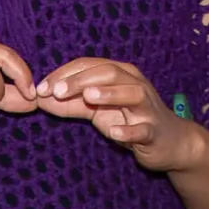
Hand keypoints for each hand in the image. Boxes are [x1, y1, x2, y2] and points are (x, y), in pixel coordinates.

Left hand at [36, 58, 198, 173]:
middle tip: (57, 91)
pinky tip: (114, 133)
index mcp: (119, 74)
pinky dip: (129, 131)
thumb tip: (39, 99)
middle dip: (80, 80)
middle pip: (108, 73)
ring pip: (131, 93)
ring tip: (88, 98)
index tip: (41, 88)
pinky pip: (143, 129)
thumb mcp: (96, 110)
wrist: (169, 143)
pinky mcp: (154, 131)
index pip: (89, 65)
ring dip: (109, 93)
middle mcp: (134, 84)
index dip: (64, 74)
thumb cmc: (130, 120)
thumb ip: (69, 104)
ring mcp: (146, 107)